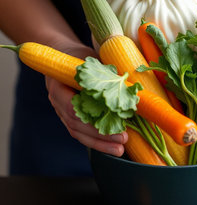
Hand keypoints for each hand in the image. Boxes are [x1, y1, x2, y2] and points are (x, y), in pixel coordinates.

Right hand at [45, 39, 127, 156]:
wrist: (63, 54)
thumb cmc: (79, 55)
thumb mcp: (91, 59)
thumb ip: (105, 72)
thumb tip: (131, 86)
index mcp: (58, 86)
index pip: (71, 109)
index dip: (92, 120)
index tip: (114, 125)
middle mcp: (57, 101)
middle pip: (76, 125)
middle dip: (100, 136)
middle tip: (123, 141)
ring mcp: (61, 111)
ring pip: (78, 133)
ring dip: (100, 143)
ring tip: (120, 150)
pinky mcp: (70, 117)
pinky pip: (81, 132)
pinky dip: (97, 141)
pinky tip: (112, 147)